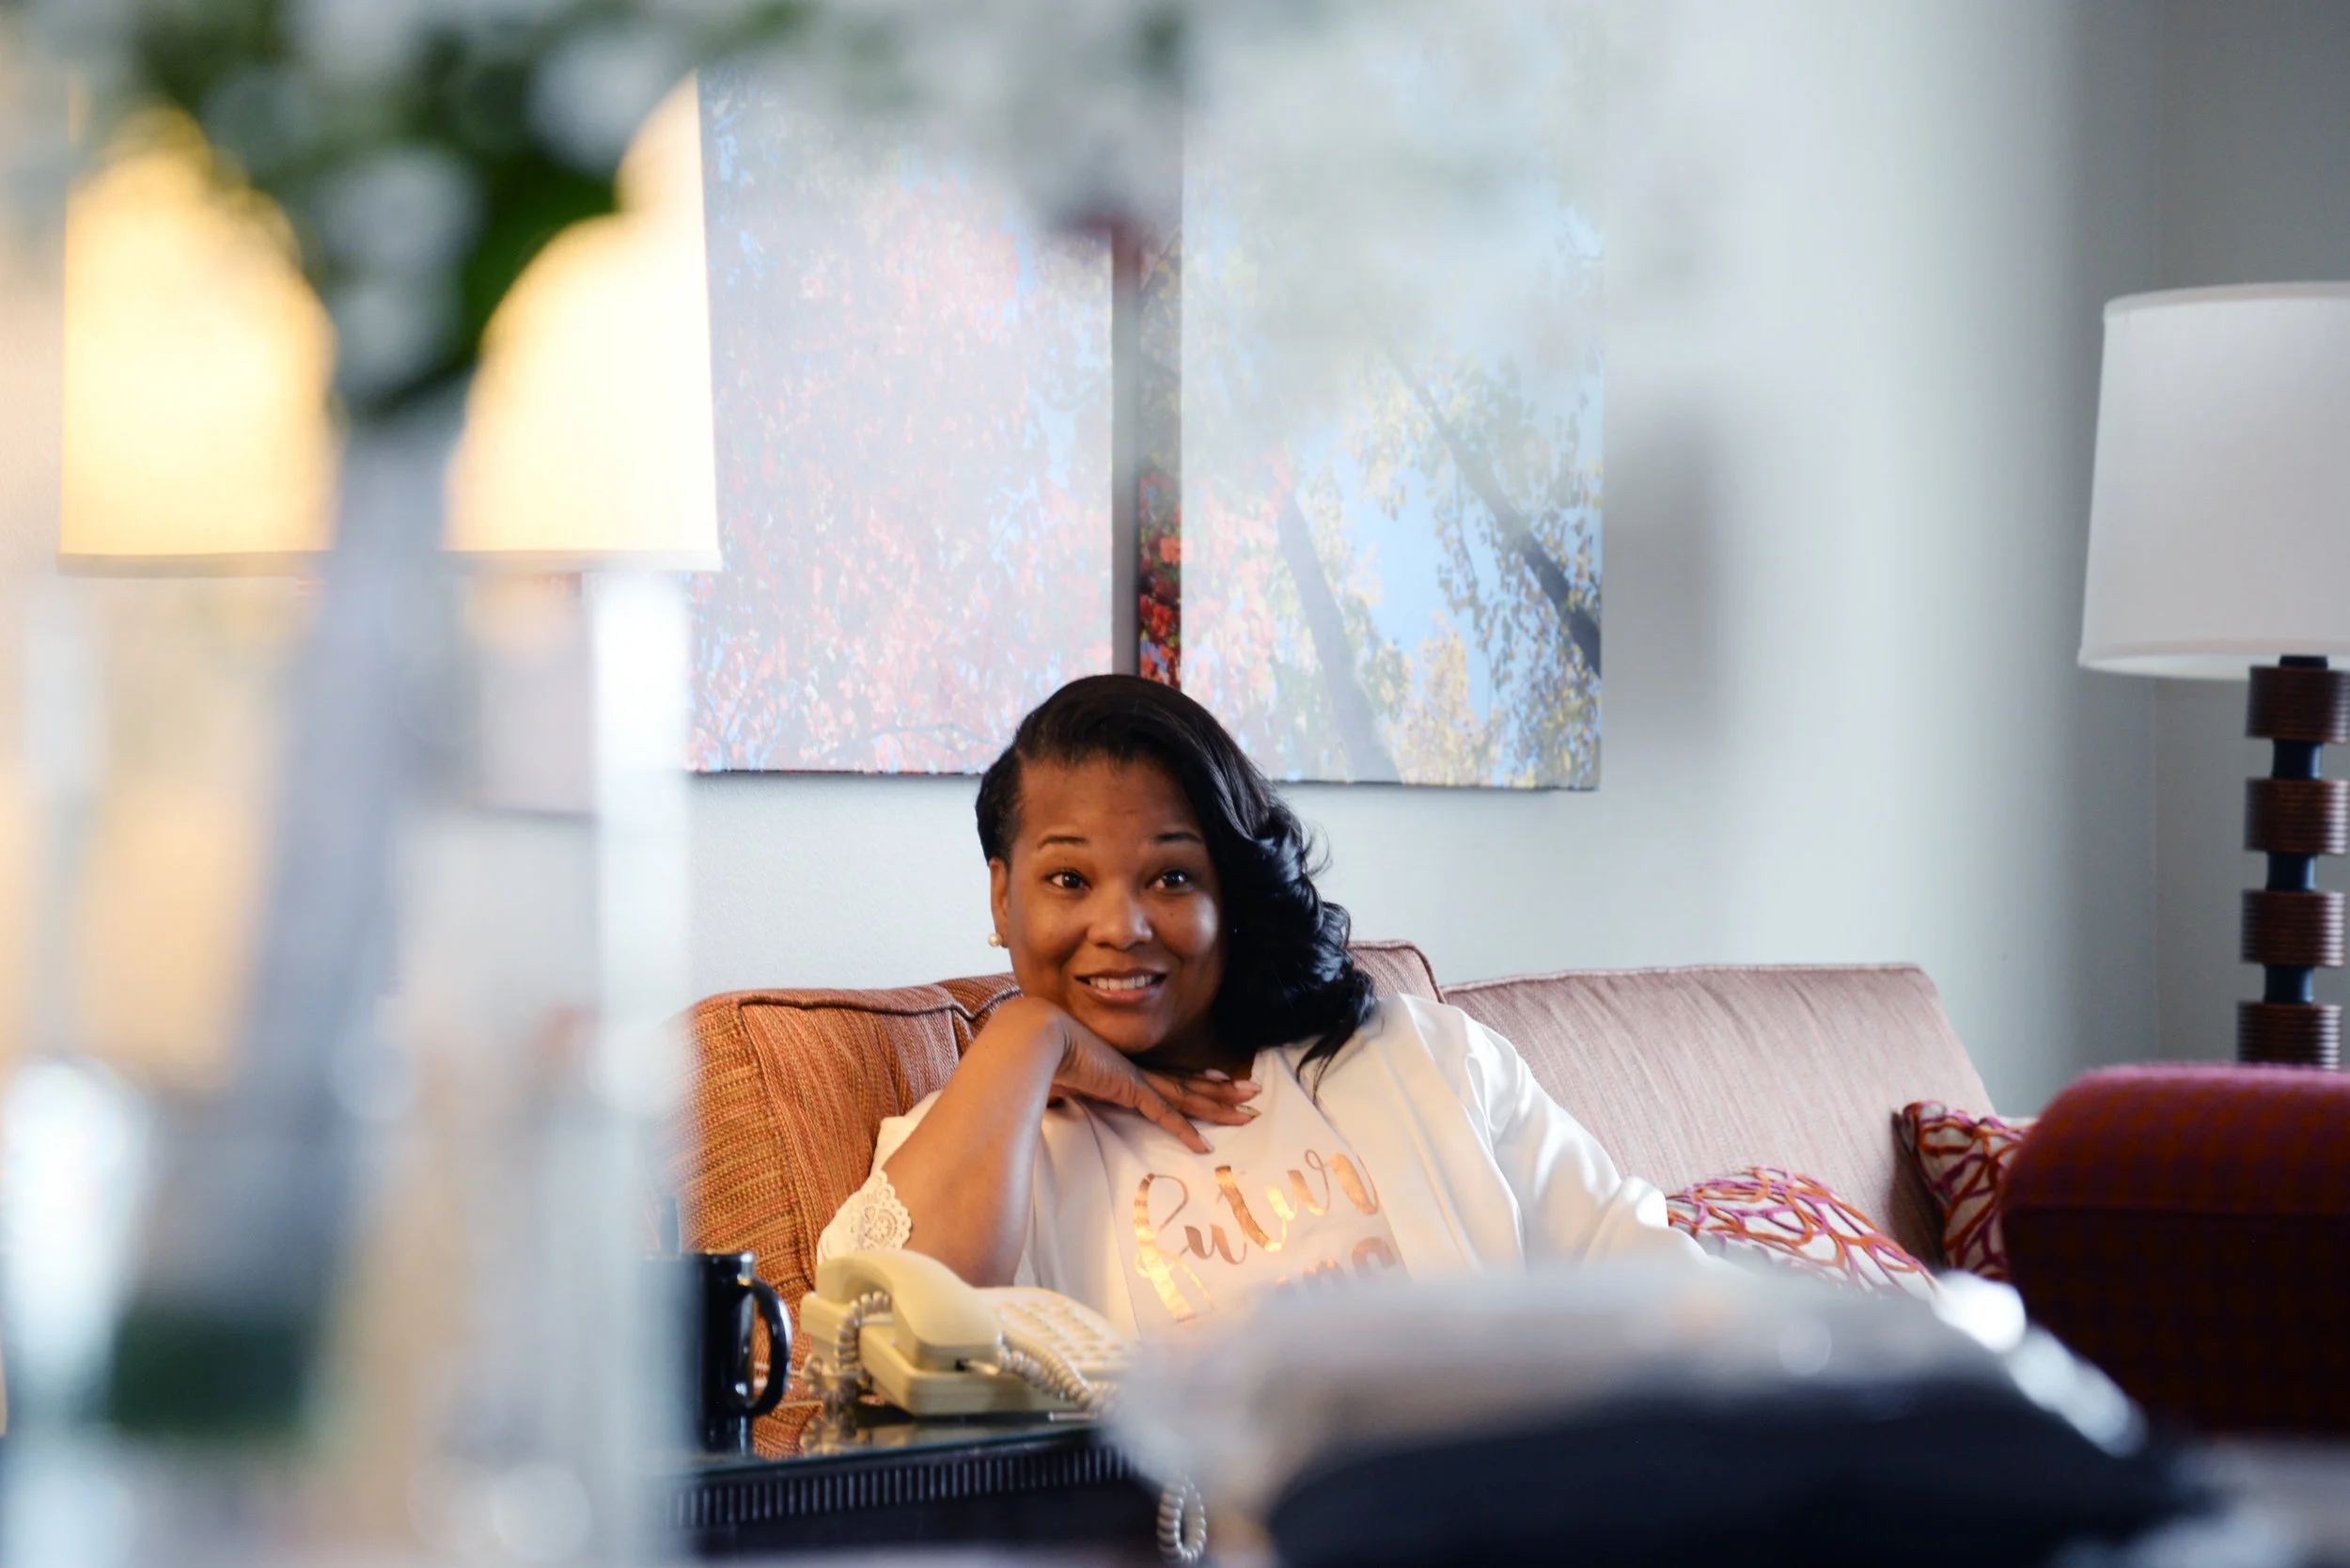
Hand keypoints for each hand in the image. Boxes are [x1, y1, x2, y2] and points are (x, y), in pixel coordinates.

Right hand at [998, 1000, 1259, 1153]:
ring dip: (1219, 1105)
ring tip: (1249, 1109)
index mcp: (1125, 1068)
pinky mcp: (1131, 1090)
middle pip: (1189, 1083)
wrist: (1040, 1037)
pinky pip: (1165, 1115)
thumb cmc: (1044, 1056)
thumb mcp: (1062, 1079)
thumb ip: (1067, 1090)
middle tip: (1253, 1093)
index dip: (1198, 1080)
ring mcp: (1138, 1079)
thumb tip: (1051, 1099)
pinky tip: (1204, 1145)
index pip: (1170, 1076)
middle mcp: (1138, 1071)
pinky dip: (1185, 1131)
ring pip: (1188, 1095)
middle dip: (1223, 1090)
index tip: (1222, 1081)